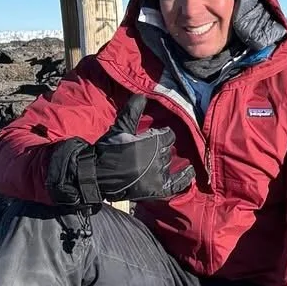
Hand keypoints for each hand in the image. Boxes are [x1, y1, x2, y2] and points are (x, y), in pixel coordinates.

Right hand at [46, 96, 192, 208]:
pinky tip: (190, 173)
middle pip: (168, 150)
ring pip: (169, 164)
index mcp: (152, 142)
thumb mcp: (120, 128)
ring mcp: (158, 175)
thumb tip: (142, 95)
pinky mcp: (155, 190)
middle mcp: (158, 158)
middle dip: (162, 147)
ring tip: (166, 159)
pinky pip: (176, 184)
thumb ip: (133, 111)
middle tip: (155, 148)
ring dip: (168, 161)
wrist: (96, 174)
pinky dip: (184, 179)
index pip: (168, 135)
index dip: (163, 134)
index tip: (158, 134)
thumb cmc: (107, 149)